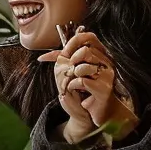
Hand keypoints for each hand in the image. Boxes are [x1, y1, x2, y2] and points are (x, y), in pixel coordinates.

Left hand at [39, 30, 136, 144]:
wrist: (99, 112)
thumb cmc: (86, 90)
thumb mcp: (75, 72)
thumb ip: (63, 61)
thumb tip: (42, 57)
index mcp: (101, 55)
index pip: (90, 37)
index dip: (76, 41)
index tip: (65, 51)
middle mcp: (107, 63)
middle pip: (85, 51)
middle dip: (72, 61)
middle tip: (70, 71)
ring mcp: (107, 75)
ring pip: (82, 67)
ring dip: (72, 75)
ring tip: (75, 82)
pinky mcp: (104, 88)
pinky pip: (81, 81)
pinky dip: (73, 86)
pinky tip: (76, 90)